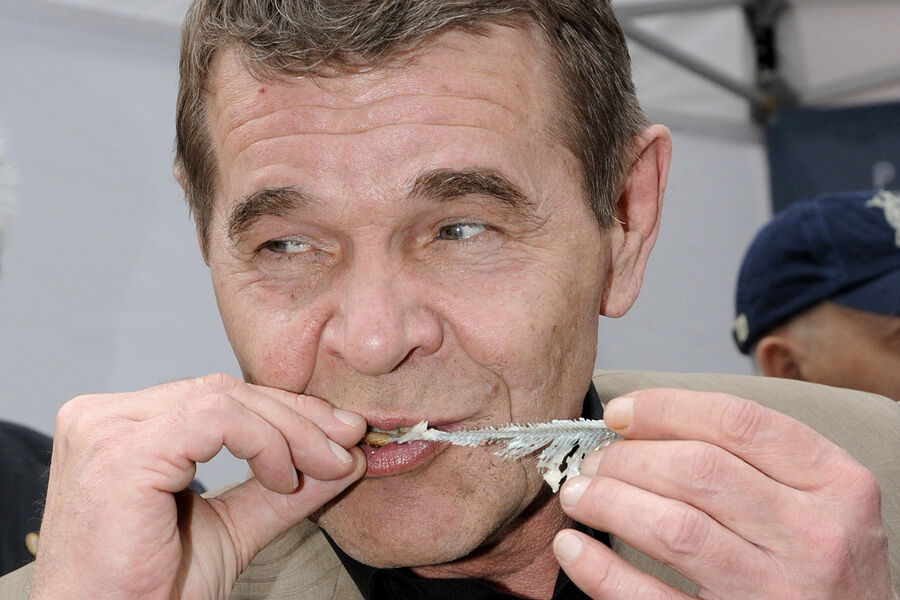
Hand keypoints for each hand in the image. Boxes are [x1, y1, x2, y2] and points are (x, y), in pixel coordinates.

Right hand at [29, 373, 365, 598]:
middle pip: (224, 390)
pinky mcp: (121, 451)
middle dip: (299, 416)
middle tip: (348, 444)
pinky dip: (265, 442)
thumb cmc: (151, 592)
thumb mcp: (233, 528)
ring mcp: (106, 429)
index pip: (218, 397)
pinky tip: (284, 476)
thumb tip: (343, 458)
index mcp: (122, 427)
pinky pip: (216, 419)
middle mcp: (104, 417)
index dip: (286, 410)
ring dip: (291, 430)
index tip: (340, 435)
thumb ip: (281, 489)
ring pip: (226, 398)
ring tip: (324, 467)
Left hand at [553, 389, 896, 598]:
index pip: (736, 422)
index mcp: (836, 484)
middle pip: (696, 471)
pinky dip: (603, 571)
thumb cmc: (825, 564)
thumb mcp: (823, 500)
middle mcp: (812, 537)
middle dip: (627, 458)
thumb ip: (759, 459)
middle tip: (593, 460)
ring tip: (578, 494)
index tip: (619, 413)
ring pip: (673, 528)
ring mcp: (776, 591)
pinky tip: (574, 549)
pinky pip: (653, 599)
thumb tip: (652, 423)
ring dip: (608, 503)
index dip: (664, 409)